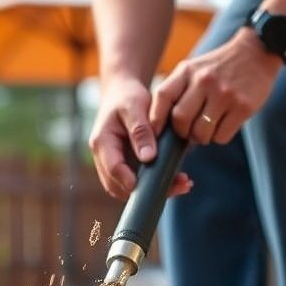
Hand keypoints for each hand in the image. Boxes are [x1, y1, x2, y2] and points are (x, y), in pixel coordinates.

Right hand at [89, 75, 193, 201]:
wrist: (122, 93)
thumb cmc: (127, 97)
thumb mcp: (135, 107)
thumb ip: (141, 131)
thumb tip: (148, 158)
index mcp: (102, 142)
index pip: (113, 167)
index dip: (128, 179)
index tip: (149, 186)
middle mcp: (104, 158)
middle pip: (118, 186)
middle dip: (144, 192)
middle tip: (177, 187)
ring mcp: (115, 164)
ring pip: (128, 188)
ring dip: (153, 191)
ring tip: (183, 185)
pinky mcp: (126, 165)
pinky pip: (138, 182)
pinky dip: (155, 184)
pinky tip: (178, 180)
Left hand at [151, 27, 282, 145]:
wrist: (257, 51)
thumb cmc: (219, 67)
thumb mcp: (193, 69)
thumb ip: (176, 91)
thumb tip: (160, 127)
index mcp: (187, 71)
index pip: (163, 96)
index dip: (155, 119)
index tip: (156, 133)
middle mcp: (204, 81)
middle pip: (180, 120)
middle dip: (182, 132)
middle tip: (189, 131)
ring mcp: (225, 94)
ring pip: (201, 133)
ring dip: (202, 137)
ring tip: (208, 128)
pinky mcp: (243, 107)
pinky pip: (222, 136)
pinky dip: (219, 137)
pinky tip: (224, 124)